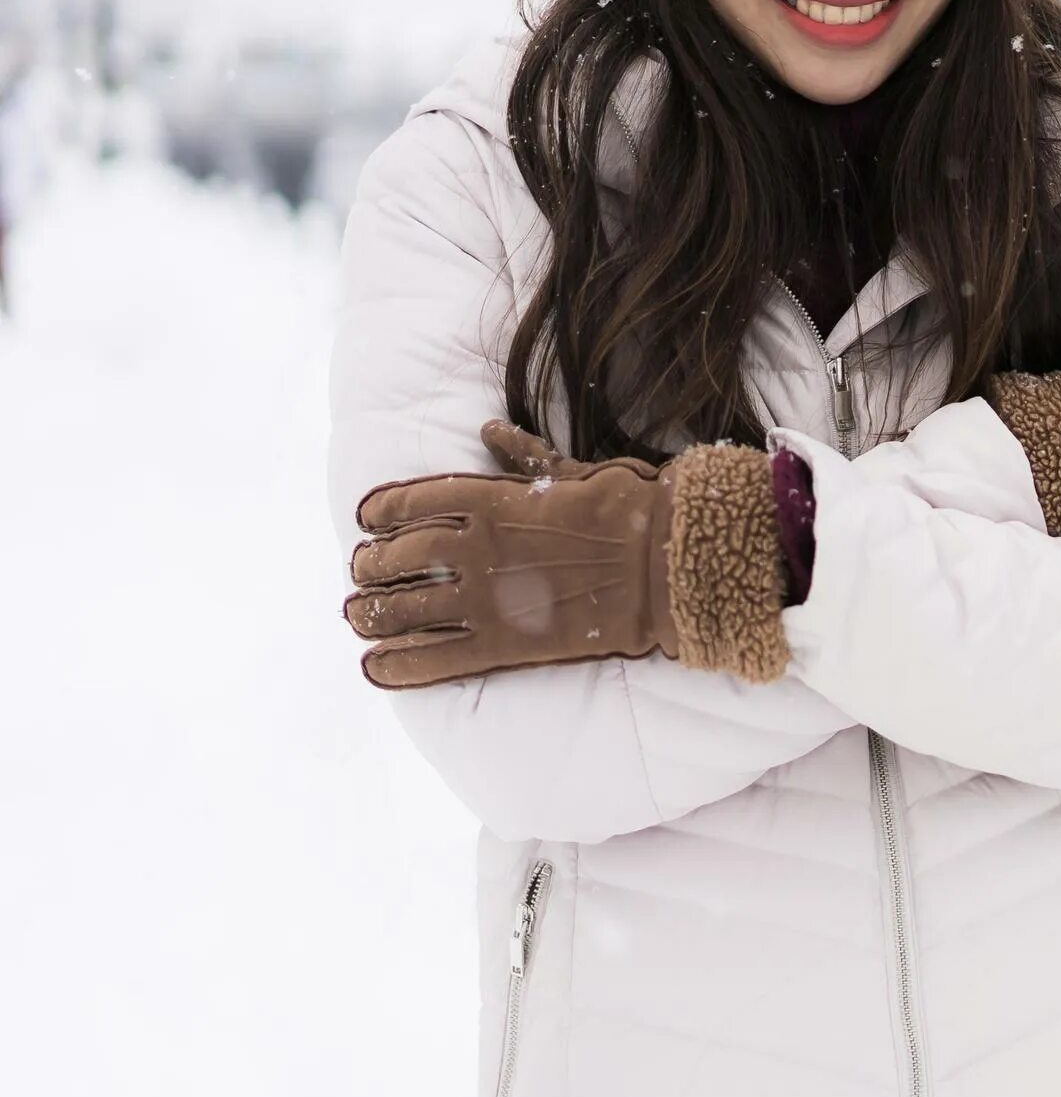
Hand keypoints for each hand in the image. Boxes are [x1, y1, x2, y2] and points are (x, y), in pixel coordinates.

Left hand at [342, 422, 790, 689]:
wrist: (665, 563)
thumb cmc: (628, 508)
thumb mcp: (572, 469)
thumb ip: (523, 456)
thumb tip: (489, 429)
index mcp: (493, 500)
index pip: (410, 501)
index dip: (379, 511)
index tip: (364, 519)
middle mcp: (477, 548)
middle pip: (396, 556)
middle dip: (370, 566)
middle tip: (360, 573)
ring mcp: (486, 598)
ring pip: (403, 608)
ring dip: (371, 613)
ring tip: (358, 616)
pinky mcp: (503, 643)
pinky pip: (433, 659)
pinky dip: (397, 665)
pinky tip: (375, 667)